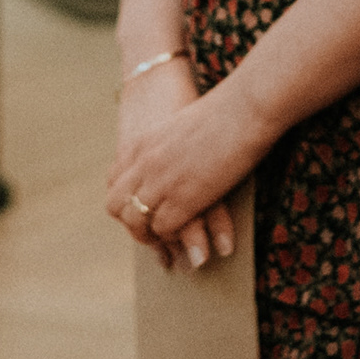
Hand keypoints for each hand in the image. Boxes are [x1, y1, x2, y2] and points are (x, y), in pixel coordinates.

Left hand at [107, 59, 253, 269]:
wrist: (244, 108)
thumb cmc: (226, 110)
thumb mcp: (183, 125)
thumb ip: (173, 144)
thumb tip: (185, 156)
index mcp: (142, 142)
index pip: (115, 180)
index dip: (127, 200)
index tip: (144, 210)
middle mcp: (143, 163)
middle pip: (116, 205)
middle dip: (132, 224)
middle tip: (154, 234)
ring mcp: (160, 182)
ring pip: (136, 223)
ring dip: (152, 238)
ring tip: (171, 250)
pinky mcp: (183, 198)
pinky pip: (163, 229)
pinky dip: (174, 238)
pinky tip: (191, 239)